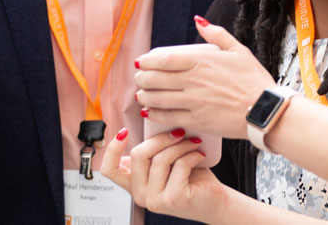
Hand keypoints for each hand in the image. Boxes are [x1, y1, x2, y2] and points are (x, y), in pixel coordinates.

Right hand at [99, 127, 230, 222]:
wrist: (217, 203)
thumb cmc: (194, 180)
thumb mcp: (168, 163)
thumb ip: (154, 152)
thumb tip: (153, 124)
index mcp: (135, 185)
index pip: (110, 169)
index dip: (112, 149)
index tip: (124, 132)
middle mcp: (141, 195)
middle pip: (138, 155)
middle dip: (160, 138)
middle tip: (178, 132)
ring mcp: (155, 200)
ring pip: (160, 159)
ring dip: (180, 145)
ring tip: (193, 143)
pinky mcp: (173, 199)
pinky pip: (179, 165)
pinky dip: (191, 155)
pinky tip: (199, 155)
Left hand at [134, 17, 276, 138]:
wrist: (265, 110)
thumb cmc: (254, 81)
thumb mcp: (238, 51)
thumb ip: (216, 34)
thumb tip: (199, 20)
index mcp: (202, 61)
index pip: (163, 59)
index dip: (147, 60)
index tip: (143, 61)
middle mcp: (193, 81)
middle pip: (155, 79)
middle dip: (142, 78)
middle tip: (140, 78)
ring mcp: (193, 102)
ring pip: (157, 99)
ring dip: (144, 96)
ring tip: (142, 95)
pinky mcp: (196, 120)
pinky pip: (168, 117)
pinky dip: (154, 115)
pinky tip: (150, 112)